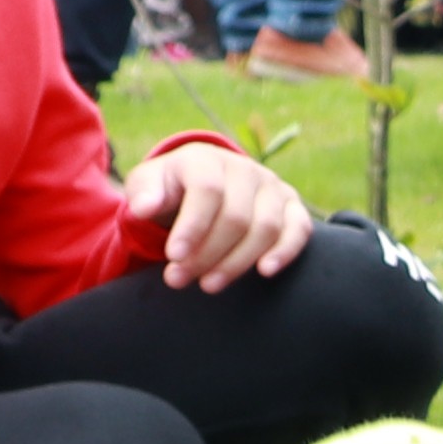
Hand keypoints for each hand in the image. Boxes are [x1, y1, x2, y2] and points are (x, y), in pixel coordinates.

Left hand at [128, 137, 315, 290]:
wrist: (202, 186)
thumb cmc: (171, 190)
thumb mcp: (148, 185)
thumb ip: (143, 193)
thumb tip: (143, 208)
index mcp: (207, 159)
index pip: (208, 191)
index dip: (192, 226)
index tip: (174, 256)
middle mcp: (245, 169)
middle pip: (236, 216)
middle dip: (207, 254)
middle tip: (179, 279)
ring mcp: (272, 187)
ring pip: (266, 227)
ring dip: (237, 262)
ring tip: (208, 284)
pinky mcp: (292, 207)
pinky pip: (299, 229)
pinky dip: (285, 251)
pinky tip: (265, 271)